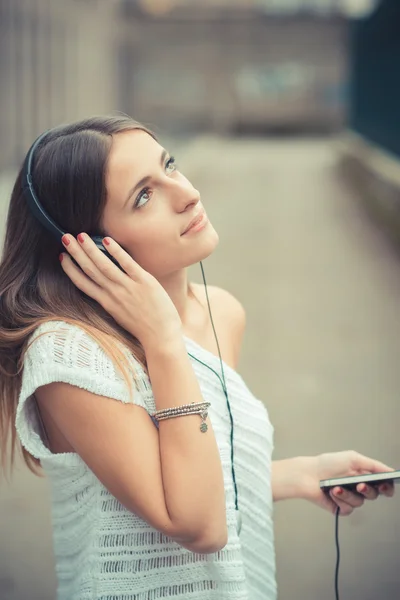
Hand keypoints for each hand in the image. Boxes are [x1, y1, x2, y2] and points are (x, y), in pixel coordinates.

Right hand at [60, 233, 181, 346]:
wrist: (161, 337)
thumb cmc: (145, 328)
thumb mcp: (122, 315)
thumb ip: (114, 300)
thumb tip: (109, 285)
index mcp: (107, 303)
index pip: (83, 283)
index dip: (70, 269)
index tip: (62, 256)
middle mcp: (114, 294)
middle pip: (90, 270)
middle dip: (76, 253)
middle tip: (65, 238)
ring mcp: (128, 288)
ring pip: (104, 265)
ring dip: (90, 249)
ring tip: (80, 235)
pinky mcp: (144, 282)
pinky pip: (127, 264)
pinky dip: (117, 252)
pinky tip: (107, 241)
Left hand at [300, 451, 394, 515]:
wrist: (307, 475)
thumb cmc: (327, 464)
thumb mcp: (352, 458)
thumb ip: (373, 465)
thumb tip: (391, 471)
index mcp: (363, 475)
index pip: (382, 485)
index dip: (387, 487)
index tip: (386, 485)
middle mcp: (358, 487)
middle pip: (374, 495)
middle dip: (368, 490)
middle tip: (360, 485)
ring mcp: (349, 498)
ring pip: (360, 502)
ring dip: (348, 494)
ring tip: (336, 487)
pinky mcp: (340, 507)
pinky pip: (348, 509)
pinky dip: (340, 500)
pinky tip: (331, 493)